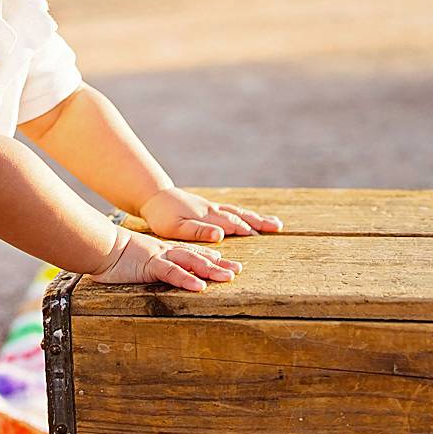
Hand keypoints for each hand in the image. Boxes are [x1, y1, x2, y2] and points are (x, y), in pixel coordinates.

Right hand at [88, 227, 243, 292]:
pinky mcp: (151, 265)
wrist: (100, 245)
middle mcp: (166, 252)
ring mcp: (160, 257)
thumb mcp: (138, 260)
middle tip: (237, 271)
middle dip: (218, 264)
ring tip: (229, 277)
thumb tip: (152, 272)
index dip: (210, 259)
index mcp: (164, 251)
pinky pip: (172, 273)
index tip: (226, 264)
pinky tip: (201, 286)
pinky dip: (187, 279)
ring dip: (211, 270)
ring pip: (191, 263)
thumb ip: (149, 266)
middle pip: (198, 257)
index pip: (192, 254)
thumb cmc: (114, 255)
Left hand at [138, 186, 283, 242]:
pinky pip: (232, 210)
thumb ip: (199, 231)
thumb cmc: (162, 216)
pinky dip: (245, 215)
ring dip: (256, 218)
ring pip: (239, 212)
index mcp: (208, 217)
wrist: (154, 196)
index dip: (248, 230)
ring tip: (274, 223)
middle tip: (278, 227)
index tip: (264, 237)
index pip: (232, 225)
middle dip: (259, 223)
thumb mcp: (176, 228)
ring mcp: (212, 207)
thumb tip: (221, 235)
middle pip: (241, 217)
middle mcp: (213, 211)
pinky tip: (250, 218)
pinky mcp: (208, 207)